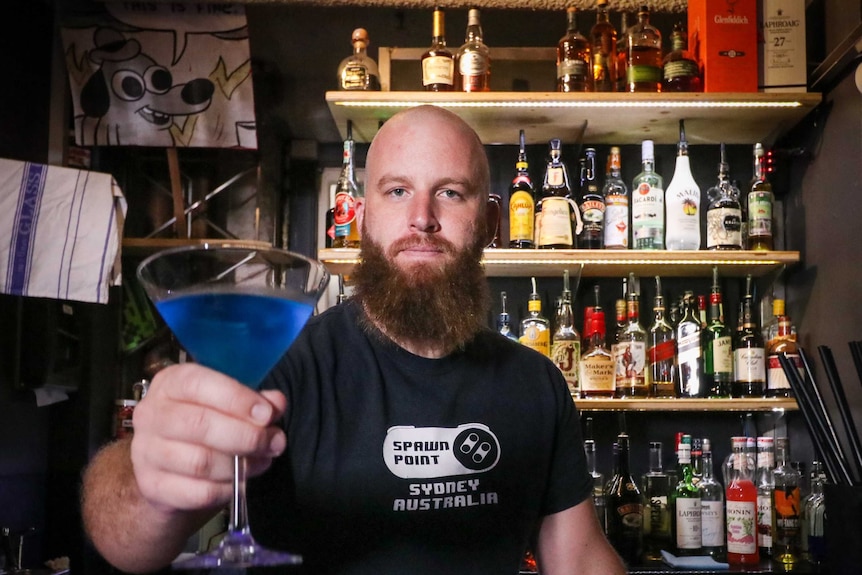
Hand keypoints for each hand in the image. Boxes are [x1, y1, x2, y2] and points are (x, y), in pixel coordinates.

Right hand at [130, 362, 286, 514]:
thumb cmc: (203, 425)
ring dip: (241, 465)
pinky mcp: (151, 486)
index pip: (197, 384)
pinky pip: (198, 492)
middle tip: (275, 442)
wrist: (170, 469)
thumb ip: (253, 400)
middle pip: (200, 425)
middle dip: (247, 436)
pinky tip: (241, 481)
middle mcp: (151, 414)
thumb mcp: (227, 404)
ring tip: (263, 460)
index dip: (236, 399)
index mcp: (170, 383)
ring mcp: (146, 452)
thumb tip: (276, 402)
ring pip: (200, 462)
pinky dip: (227, 489)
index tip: (267, 414)